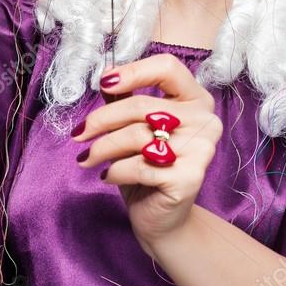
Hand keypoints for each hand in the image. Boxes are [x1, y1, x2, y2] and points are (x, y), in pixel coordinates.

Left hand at [71, 54, 222, 257]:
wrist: (163, 218)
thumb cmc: (148, 166)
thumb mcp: (134, 127)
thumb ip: (125, 98)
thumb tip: (106, 73)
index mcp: (196, 99)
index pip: (167, 68)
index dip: (134, 71)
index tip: (104, 83)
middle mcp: (205, 120)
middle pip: (142, 106)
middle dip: (102, 120)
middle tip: (80, 134)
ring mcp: (201, 148)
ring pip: (137, 136)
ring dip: (103, 148)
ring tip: (88, 158)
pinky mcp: (190, 176)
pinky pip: (139, 166)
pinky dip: (115, 171)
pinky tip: (108, 176)